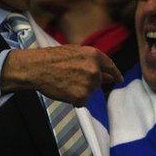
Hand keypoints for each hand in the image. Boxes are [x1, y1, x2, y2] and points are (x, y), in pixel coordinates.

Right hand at [1, 45, 122, 106]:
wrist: (37, 68)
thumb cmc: (52, 58)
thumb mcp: (75, 53)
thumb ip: (92, 63)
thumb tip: (107, 76)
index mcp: (94, 55)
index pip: (110, 66)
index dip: (115, 73)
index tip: (119, 79)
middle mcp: (95, 69)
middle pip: (97, 82)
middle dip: (88, 83)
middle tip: (70, 79)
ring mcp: (89, 83)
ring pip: (89, 92)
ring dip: (80, 91)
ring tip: (64, 83)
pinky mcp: (82, 96)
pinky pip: (82, 102)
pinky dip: (74, 100)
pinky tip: (64, 91)